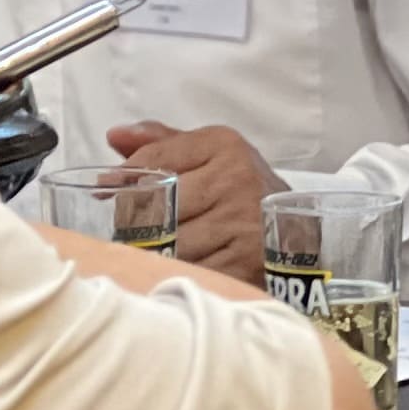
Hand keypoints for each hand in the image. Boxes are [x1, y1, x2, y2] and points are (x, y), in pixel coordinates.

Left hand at [104, 119, 285, 281]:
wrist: (303, 235)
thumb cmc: (248, 192)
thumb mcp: (215, 156)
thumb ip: (164, 144)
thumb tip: (115, 136)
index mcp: (225, 146)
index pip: (155, 160)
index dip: (124, 177)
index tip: (105, 189)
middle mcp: (236, 179)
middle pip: (158, 203)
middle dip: (136, 219)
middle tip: (127, 229)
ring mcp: (242, 222)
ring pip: (169, 241)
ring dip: (153, 250)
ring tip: (150, 252)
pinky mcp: (245, 263)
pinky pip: (190, 270)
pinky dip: (176, 273)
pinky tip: (174, 271)